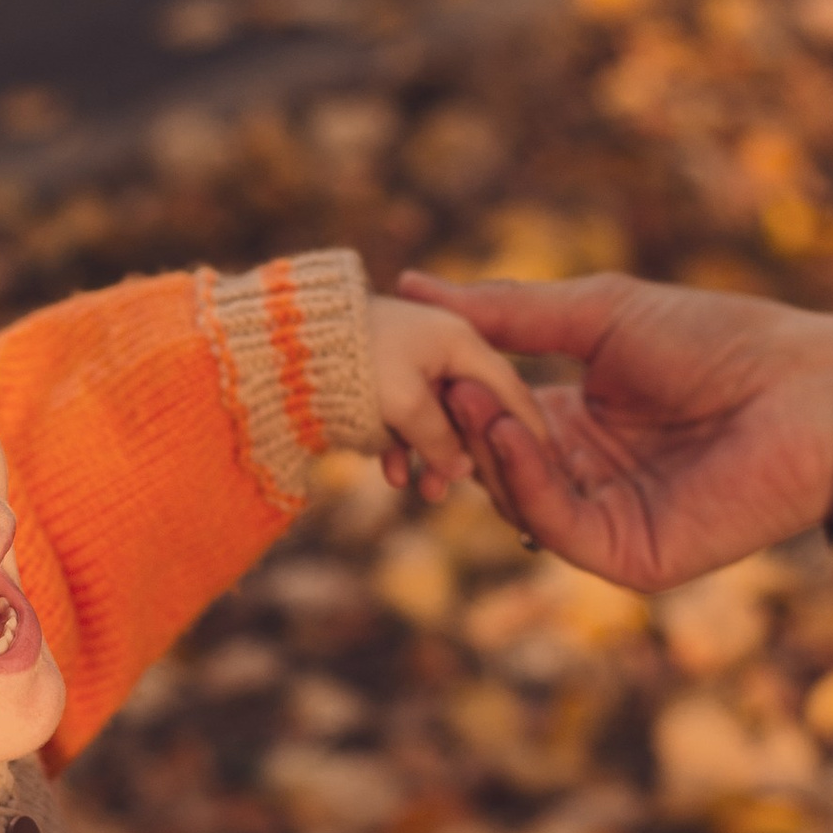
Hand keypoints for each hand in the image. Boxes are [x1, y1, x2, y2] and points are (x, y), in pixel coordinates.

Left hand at [367, 294, 549, 506]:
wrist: (284, 345)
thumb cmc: (353, 365)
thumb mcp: (406, 405)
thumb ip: (440, 440)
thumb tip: (460, 472)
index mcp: (458, 340)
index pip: (510, 389)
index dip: (528, 429)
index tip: (548, 465)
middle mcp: (439, 345)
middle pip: (472, 408)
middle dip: (466, 454)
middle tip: (463, 490)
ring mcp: (409, 359)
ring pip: (434, 418)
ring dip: (430, 456)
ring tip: (422, 492)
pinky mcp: (381, 374)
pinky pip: (403, 417)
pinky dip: (399, 445)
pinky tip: (390, 474)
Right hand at [396, 271, 832, 588]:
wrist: (813, 390)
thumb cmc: (723, 342)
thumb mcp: (597, 316)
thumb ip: (508, 313)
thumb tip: (412, 287)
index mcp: (579, 426)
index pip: (490, 419)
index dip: (451, 392)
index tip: (412, 353)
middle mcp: (587, 479)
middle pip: (492, 463)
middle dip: (457, 424)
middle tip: (429, 380)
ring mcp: (607, 522)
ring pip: (514, 497)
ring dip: (485, 445)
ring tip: (470, 394)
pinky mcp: (631, 557)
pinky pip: (555, 524)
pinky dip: (524, 479)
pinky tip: (512, 431)